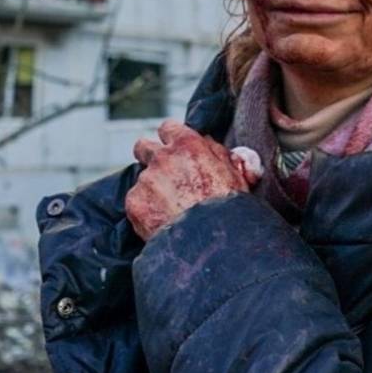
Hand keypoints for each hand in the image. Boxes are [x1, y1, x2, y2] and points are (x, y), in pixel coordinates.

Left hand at [126, 121, 254, 240]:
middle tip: (163, 175)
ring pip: (143, 180)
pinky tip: (163, 223)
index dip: (171, 139)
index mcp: (187, 144)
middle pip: (143, 147)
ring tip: (171, 211)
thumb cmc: (231, 209)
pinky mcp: (135, 204)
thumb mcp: (236, 174)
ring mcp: (146, 180)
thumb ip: (220, 154)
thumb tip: (211, 145)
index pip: (168, 128)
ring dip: (152, 190)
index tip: (175, 150)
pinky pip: (136, 202)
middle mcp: (163, 157)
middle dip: (150, 157)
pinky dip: (146, 211)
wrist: (214, 244)